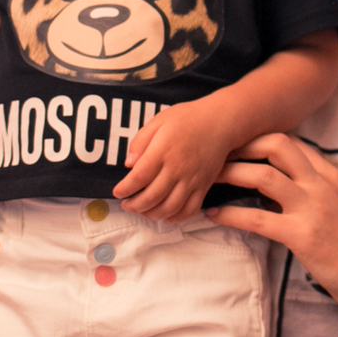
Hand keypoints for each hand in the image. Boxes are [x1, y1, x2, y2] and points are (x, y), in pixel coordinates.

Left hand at [113, 98, 236, 222]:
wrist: (220, 122)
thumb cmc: (188, 119)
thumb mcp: (159, 121)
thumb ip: (140, 141)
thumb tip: (128, 163)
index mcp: (163, 151)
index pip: (139, 177)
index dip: (125, 189)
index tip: (117, 192)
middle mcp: (177, 169)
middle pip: (151, 197)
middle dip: (134, 206)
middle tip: (126, 204)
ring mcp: (192, 180)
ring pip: (169, 208)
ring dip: (152, 214)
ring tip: (142, 211)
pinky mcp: (204, 186)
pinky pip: (190, 209)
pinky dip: (175, 217)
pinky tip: (165, 214)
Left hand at [208, 134, 337, 333]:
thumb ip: (312, 193)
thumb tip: (273, 192)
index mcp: (330, 176)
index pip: (291, 142)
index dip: (260, 139)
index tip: (236, 147)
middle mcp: (321, 184)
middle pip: (276, 143)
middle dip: (242, 144)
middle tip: (218, 155)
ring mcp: (312, 208)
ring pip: (262, 176)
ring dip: (230, 173)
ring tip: (206, 180)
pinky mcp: (303, 235)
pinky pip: (257, 219)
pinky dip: (230, 215)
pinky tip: (213, 216)